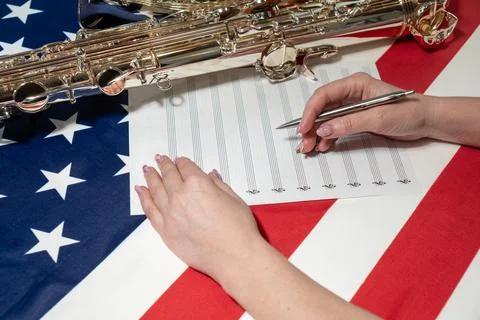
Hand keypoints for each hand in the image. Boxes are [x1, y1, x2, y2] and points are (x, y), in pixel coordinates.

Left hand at [135, 155, 261, 281]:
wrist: (234, 257)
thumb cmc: (239, 230)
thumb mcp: (234, 199)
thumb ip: (218, 185)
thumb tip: (210, 176)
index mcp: (199, 184)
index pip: (186, 167)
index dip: (182, 162)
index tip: (179, 161)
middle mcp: (181, 195)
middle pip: (169, 176)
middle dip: (164, 166)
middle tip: (160, 160)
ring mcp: (170, 214)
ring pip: (156, 190)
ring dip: (151, 178)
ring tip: (147, 170)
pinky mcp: (165, 231)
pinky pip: (150, 210)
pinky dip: (144, 198)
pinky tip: (140, 191)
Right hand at [297, 72, 436, 152]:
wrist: (427, 121)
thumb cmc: (408, 112)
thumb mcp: (378, 118)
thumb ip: (349, 123)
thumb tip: (323, 130)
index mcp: (355, 84)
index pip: (324, 95)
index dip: (311, 112)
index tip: (304, 128)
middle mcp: (351, 93)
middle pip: (322, 108)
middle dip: (311, 125)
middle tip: (304, 143)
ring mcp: (353, 106)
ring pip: (326, 119)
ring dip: (317, 133)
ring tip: (310, 148)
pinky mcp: (356, 118)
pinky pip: (336, 126)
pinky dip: (328, 137)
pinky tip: (323, 146)